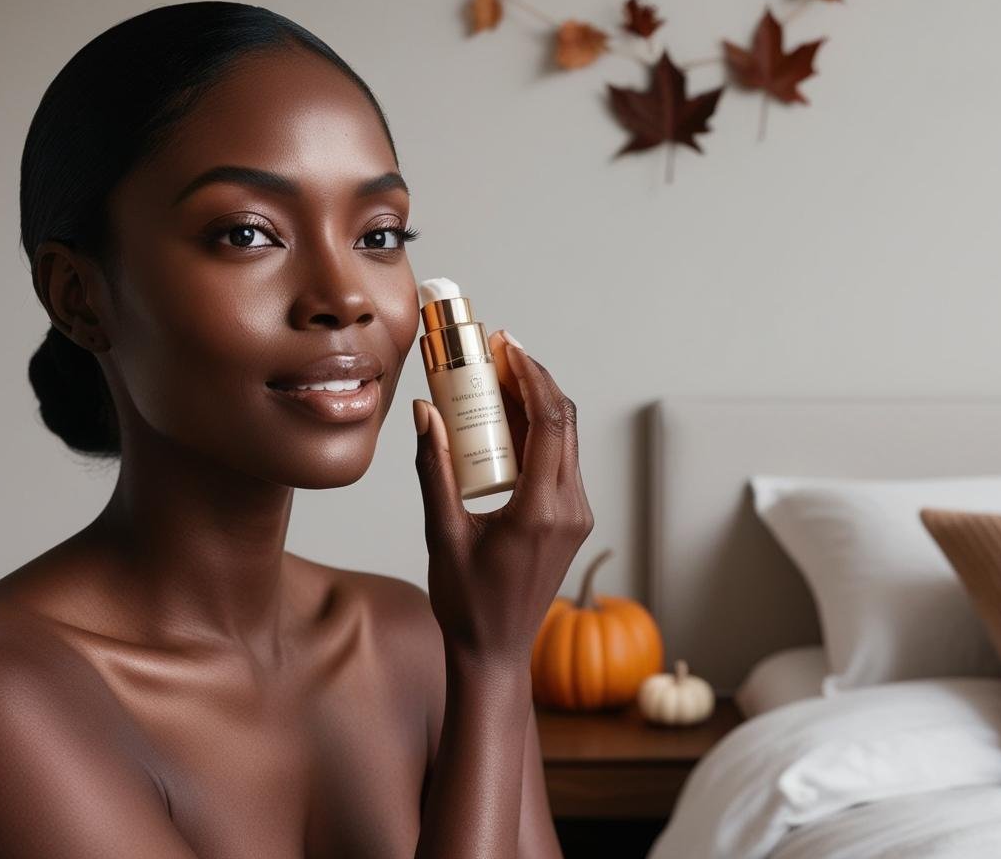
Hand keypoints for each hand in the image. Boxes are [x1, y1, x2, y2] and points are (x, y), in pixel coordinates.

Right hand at [412, 333, 593, 668]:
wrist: (496, 652)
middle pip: (563, 422)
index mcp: (541, 510)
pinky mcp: (571, 519)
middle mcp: (570, 509)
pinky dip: (536, 433)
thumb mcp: (442, 535)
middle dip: (532, 380)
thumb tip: (424, 412)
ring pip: (564, 440)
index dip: (531, 376)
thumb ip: (434, 470)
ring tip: (494, 378)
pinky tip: (503, 420)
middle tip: (495, 352)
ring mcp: (576, 515)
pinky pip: (559, 461)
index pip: (551, 422)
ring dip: (535, 404)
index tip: (506, 347)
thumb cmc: (466, 604)